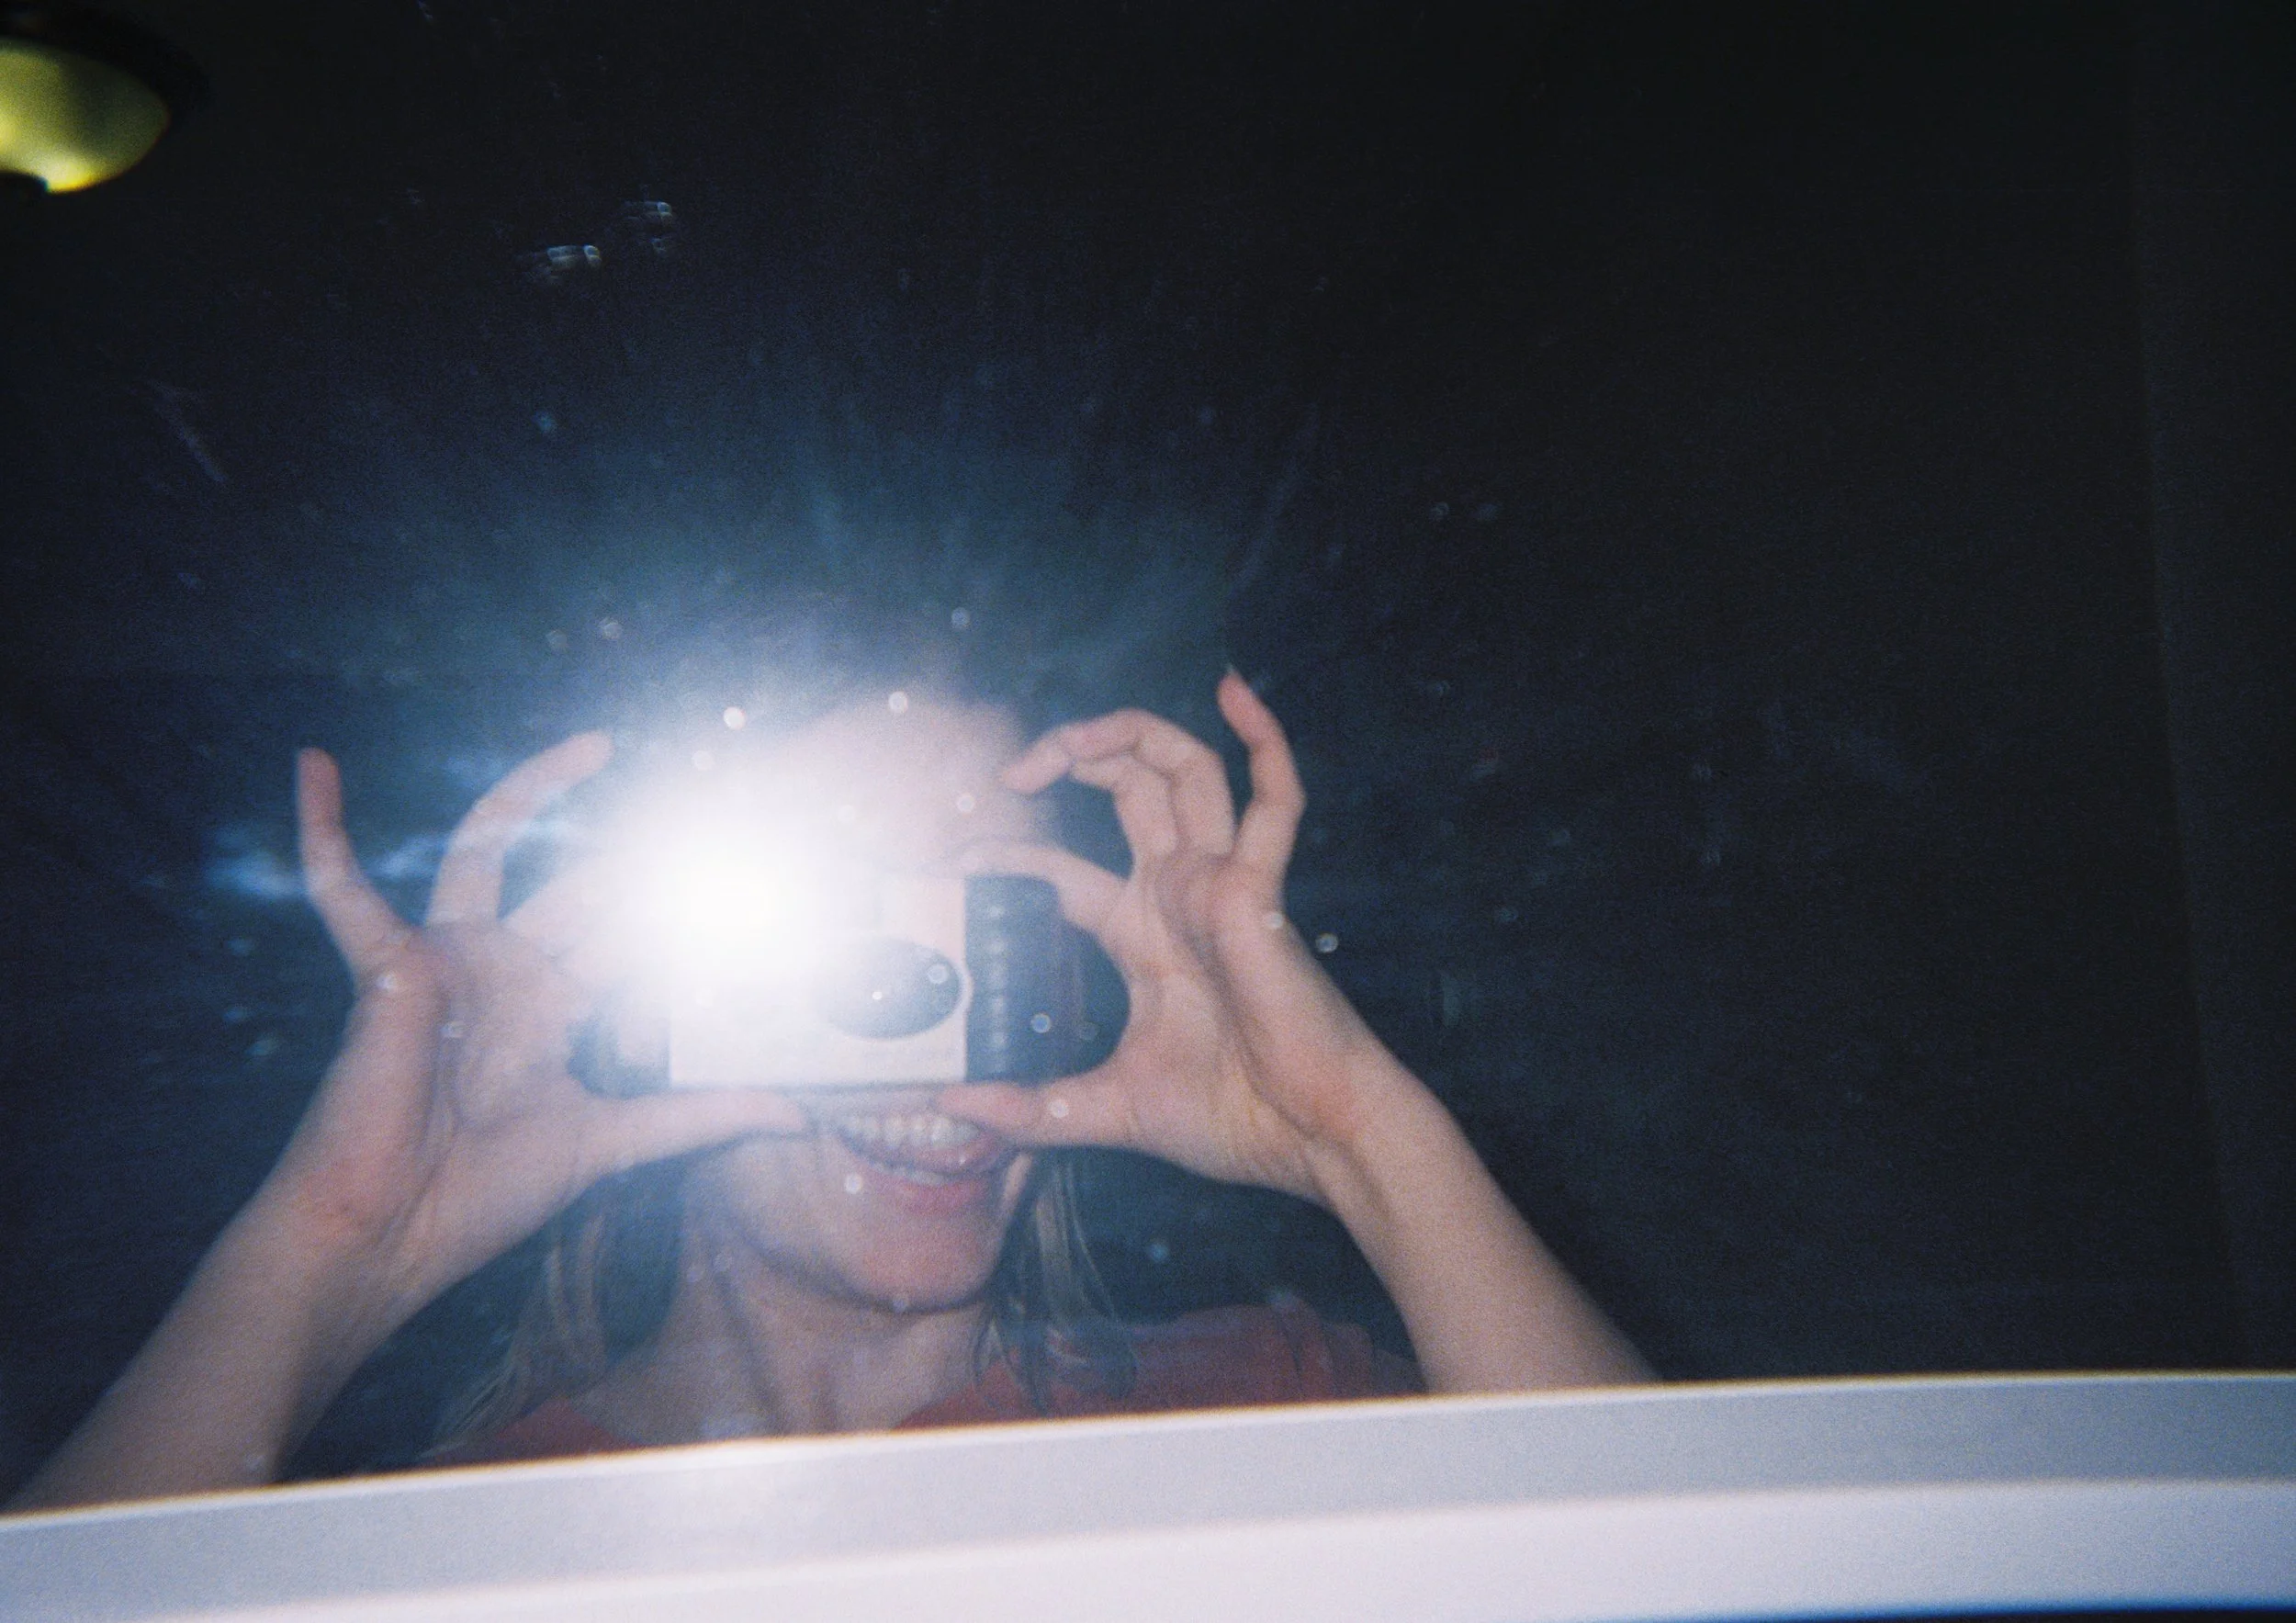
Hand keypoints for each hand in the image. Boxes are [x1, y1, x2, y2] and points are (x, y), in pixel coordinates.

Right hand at [258, 734, 803, 1338]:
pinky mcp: (389, 966)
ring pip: (495, 849)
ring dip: (537, 791)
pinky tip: (315, 766)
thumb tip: (797, 1115)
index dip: (682, 904)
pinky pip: (341, 886)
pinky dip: (322, 829)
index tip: (747, 868)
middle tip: (713, 799)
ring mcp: (446, 960)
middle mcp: (504, 970)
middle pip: (584, 885)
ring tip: (598, 747)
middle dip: (642, 848)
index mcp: (550, 1009)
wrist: (392, 1235)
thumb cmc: (479, 1195)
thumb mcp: (611, 1142)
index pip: (629, 936)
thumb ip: (699, 1117)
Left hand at [937, 673, 1409, 1205]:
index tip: (951, 864)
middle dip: (1067, 758)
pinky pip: (1276, 802)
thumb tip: (949, 1104)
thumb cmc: (1230, 1118)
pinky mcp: (1261, 889)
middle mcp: (1179, 893)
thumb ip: (1029, 1109)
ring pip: (1184, 770)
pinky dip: (1265, 741)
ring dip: (1131, 734)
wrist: (1308, 1139)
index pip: (1060, 869)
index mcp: (1143, 933)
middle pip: (1125, 787)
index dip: (1007, 856)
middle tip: (1009, 775)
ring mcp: (1221, 883)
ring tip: (1072, 738)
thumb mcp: (1105, 1109)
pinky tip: (1236, 691)